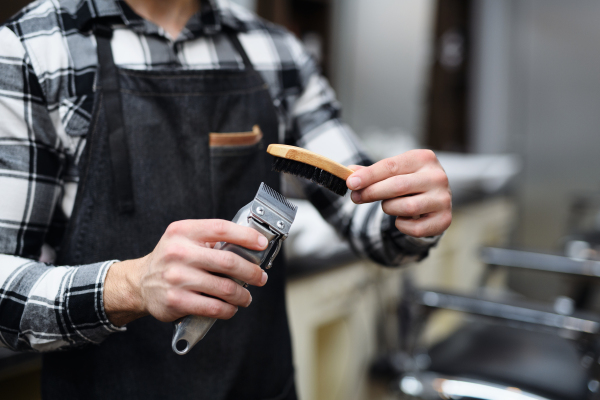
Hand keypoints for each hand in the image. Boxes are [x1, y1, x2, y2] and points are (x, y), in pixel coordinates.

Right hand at [104, 220, 268, 325]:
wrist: (140, 282)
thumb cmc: (172, 259)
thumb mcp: (185, 239)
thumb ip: (211, 240)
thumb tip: (250, 249)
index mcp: (183, 231)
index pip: (221, 228)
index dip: (246, 236)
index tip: (262, 244)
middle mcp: (179, 252)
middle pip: (228, 261)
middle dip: (252, 272)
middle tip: (260, 278)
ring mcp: (177, 277)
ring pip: (225, 288)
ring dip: (243, 295)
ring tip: (246, 296)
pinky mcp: (176, 300)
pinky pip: (213, 308)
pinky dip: (228, 310)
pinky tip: (231, 308)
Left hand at [346, 149, 451, 237]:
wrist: (434, 198)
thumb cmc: (408, 182)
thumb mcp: (392, 172)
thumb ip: (371, 173)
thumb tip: (350, 172)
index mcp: (424, 158)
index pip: (391, 166)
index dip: (368, 175)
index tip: (351, 183)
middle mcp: (437, 177)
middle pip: (398, 186)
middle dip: (372, 192)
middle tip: (356, 197)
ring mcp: (443, 199)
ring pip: (407, 207)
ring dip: (389, 208)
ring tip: (387, 205)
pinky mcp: (444, 219)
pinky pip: (415, 228)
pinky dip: (402, 225)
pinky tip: (401, 218)